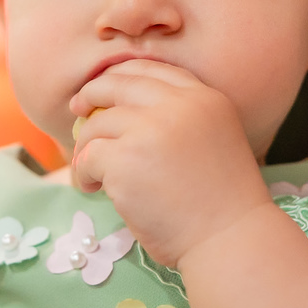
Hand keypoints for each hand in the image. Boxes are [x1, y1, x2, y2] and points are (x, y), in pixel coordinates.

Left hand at [70, 59, 272, 266]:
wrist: (230, 239)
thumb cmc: (222, 204)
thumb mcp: (214, 141)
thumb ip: (180, 120)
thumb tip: (121, 111)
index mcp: (204, 98)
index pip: (151, 69)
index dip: (121, 76)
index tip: (103, 89)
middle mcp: (177, 106)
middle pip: (117, 85)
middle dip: (91, 94)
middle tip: (77, 109)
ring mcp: (150, 131)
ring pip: (96, 124)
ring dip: (86, 147)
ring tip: (93, 173)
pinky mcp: (125, 160)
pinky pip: (88, 157)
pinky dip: (84, 173)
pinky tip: (93, 188)